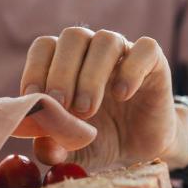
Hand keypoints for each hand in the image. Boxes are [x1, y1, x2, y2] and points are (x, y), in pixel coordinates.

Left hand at [19, 27, 187, 169]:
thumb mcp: (72, 151)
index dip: (36, 68)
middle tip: (63, 106)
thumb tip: (42, 146)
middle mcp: (92, 49)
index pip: (45, 46)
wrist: (141, 150)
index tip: (34, 97)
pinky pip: (145, 49)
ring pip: (106, 40)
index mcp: (65, 61)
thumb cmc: (99, 141)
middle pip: (73, 37)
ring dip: (92, 74)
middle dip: (62, 72)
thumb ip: (54, 147)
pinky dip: (131, 69)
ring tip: (87, 109)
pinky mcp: (154, 62)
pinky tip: (122, 95)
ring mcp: (124, 52)